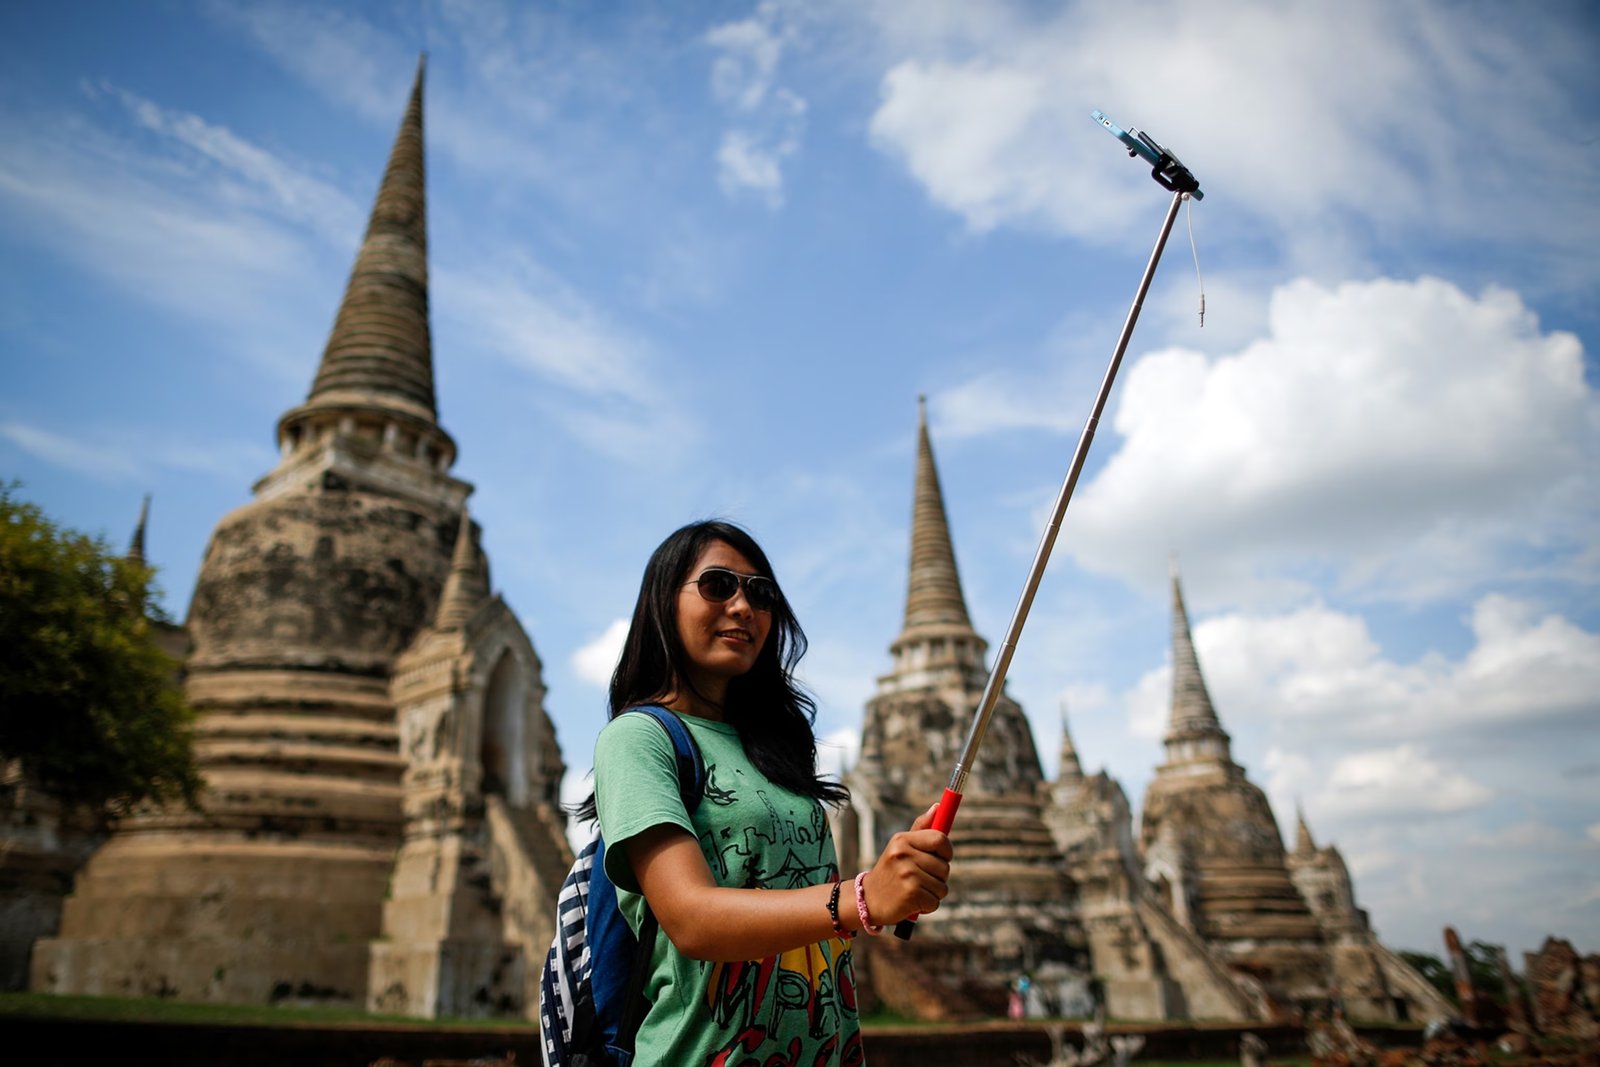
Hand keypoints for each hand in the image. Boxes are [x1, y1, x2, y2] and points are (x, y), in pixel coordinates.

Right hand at [860, 804, 952, 925]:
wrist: (868, 900)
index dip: (947, 851)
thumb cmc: (891, 870)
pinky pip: (935, 901)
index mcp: (902, 840)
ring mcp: (907, 874)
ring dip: (933, 893)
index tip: (942, 858)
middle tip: (921, 879)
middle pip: (944, 866)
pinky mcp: (911, 894)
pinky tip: (913, 903)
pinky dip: (928, 906)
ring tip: (916, 890)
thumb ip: (920, 828)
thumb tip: (938, 806)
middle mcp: (903, 854)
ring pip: (942, 886)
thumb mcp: (901, 846)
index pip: (940, 839)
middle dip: (939, 877)